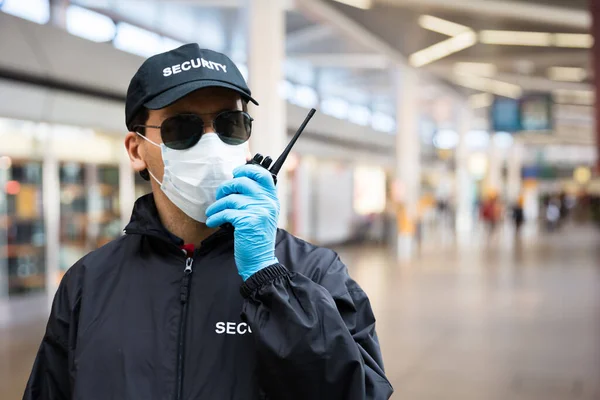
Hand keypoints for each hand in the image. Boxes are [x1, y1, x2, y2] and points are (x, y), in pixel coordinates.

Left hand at [205, 164, 278, 280]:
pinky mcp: (247, 221)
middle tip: (220, 195)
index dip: (247, 169)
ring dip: (217, 205)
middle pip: (242, 182)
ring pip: (230, 198)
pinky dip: (215, 216)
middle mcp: (267, 202)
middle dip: (226, 187)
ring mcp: (258, 211)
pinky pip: (225, 212)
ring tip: (212, 212)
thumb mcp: (264, 214)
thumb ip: (256, 198)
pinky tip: (212, 221)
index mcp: (272, 199)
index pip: (263, 174)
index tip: (236, 172)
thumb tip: (238, 182)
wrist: (260, 260)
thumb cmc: (258, 237)